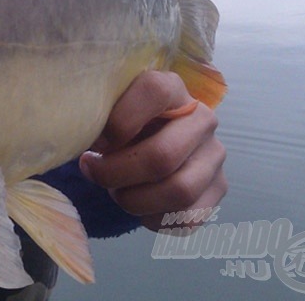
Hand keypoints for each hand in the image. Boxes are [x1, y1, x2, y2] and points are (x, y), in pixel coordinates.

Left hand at [78, 70, 226, 230]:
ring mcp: (213, 155)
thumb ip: (100, 115)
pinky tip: (137, 204)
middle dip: (117, 172)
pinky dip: (153, 218)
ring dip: (134, 199)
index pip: (154, 91)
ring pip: (178, 191)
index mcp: (172, 87)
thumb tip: (86, 139)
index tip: (96, 141)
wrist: (150, 140)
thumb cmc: (122, 121)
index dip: (120, 121)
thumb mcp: (110, 108)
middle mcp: (202, 118)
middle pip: (162, 156)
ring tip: (114, 190)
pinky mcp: (218, 188)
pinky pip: (187, 218)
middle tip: (92, 171)